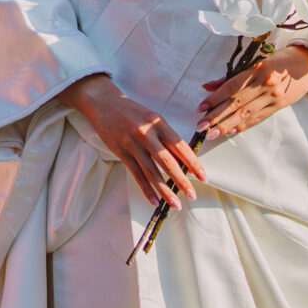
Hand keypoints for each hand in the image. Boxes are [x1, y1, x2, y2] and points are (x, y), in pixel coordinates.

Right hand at [64, 73, 204, 215]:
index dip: (193, 163)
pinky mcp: (121, 152)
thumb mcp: (153, 119)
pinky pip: (136, 174)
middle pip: (167, 162)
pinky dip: (146, 189)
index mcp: (159, 123)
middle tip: (192, 195)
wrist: (105, 104)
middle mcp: (146, 134)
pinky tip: (154, 200)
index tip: (203, 177)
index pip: (180, 146)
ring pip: (151, 172)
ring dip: (165, 190)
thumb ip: (166, 138)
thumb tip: (182, 161)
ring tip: (175, 204)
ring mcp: (132, 144)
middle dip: (181, 181)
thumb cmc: (133, 112)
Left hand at [197, 45, 307, 142]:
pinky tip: (230, 131)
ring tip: (211, 133)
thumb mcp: (257, 61)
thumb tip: (208, 86)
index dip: (215, 98)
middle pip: (237, 103)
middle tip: (201, 126)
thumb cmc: (281, 58)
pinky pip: (258, 118)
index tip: (200, 107)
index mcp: (258, 69)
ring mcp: (274, 96)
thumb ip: (233, 75)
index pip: (232, 87)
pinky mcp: (279, 105)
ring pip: (246, 113)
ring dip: (226, 125)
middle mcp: (265, 84)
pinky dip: (243, 125)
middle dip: (217, 116)